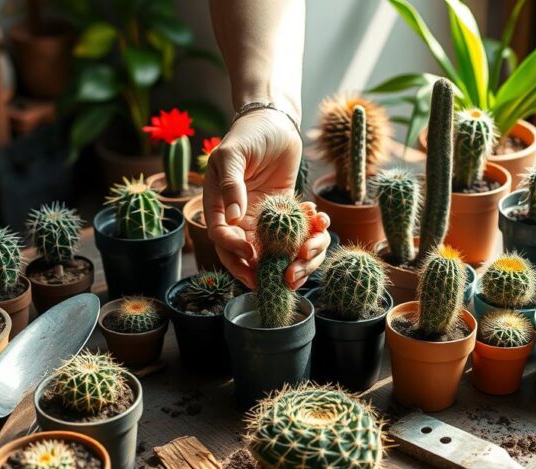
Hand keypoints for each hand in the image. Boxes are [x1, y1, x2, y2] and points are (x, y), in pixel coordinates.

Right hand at [203, 109, 330, 289]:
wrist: (273, 122)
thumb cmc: (247, 134)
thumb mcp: (233, 155)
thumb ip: (231, 185)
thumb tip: (231, 218)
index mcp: (218, 205)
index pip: (221, 236)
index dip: (233, 250)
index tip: (250, 254)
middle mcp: (238, 216)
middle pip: (243, 252)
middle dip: (257, 268)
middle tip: (272, 280)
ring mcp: (261, 216)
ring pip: (269, 247)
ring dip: (285, 257)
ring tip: (300, 262)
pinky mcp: (283, 212)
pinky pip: (292, 231)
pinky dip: (305, 235)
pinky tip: (317, 230)